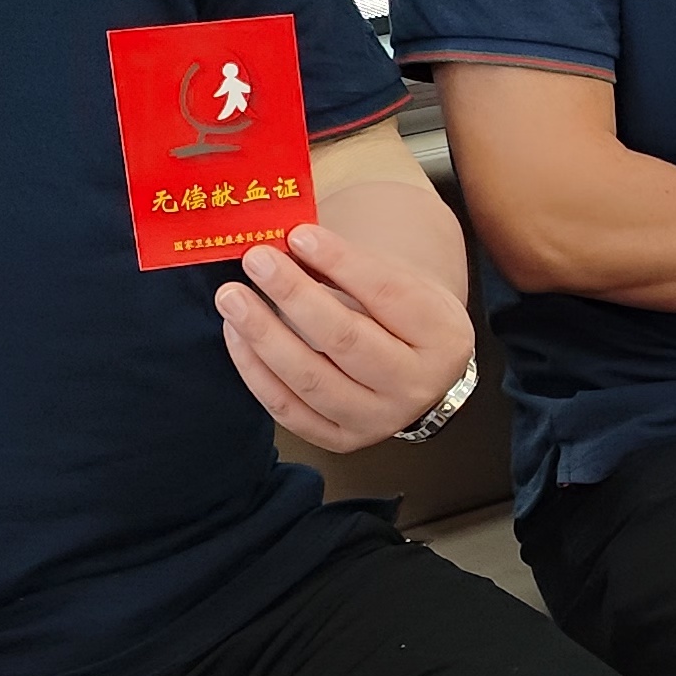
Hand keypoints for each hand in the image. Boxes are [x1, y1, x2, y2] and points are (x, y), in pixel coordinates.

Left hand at [218, 218, 479, 452]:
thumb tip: (287, 243)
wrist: (414, 366)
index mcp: (442, 336)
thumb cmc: (399, 312)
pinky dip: (255, 371)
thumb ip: (349, 264)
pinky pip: (289, 410)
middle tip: (257, 261)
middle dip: (294, 296)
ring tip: (232, 298)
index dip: (341, 262)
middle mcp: (417, 386)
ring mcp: (379, 421)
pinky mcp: (341, 440)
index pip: (387, 294)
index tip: (299, 235)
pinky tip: (237, 335)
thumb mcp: (396, 279)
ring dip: (264, 335)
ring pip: (312, 379)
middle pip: (347, 340)